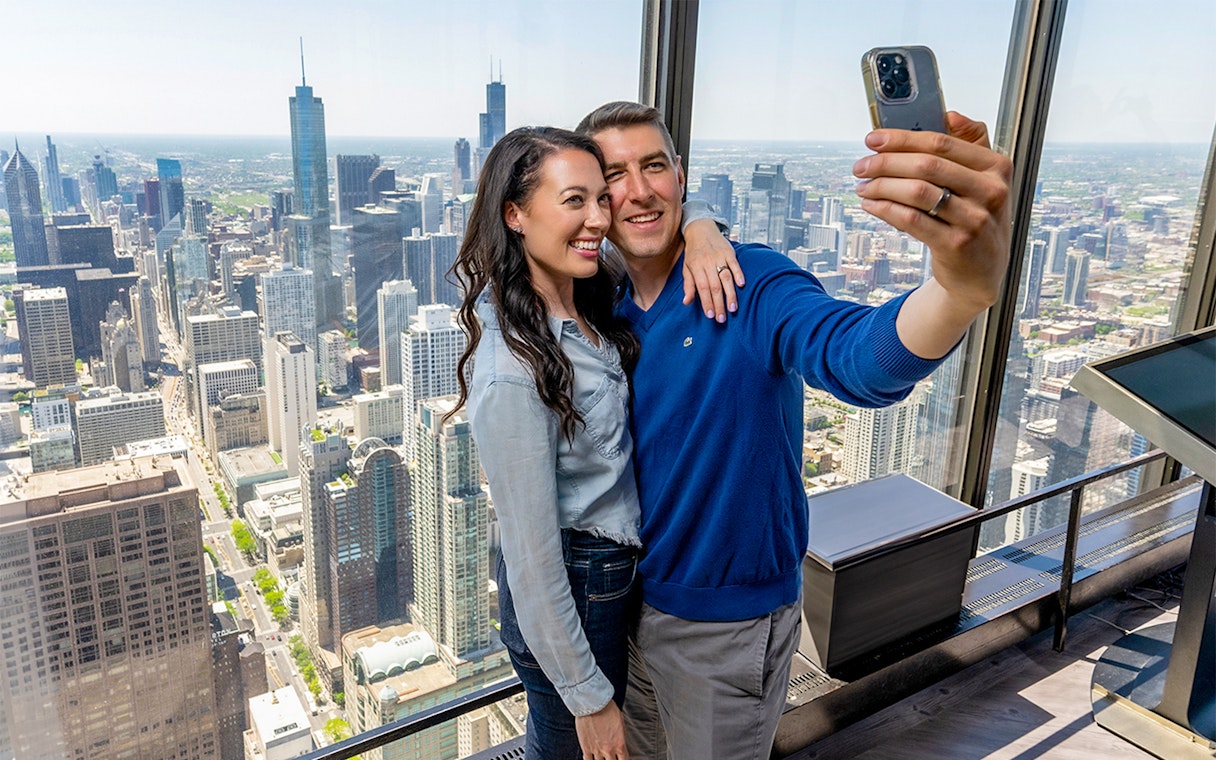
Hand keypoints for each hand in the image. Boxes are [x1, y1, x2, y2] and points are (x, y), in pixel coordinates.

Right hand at [575, 700, 629, 759]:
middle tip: (611, 756)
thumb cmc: (607, 709)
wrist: (593, 704)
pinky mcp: (585, 747)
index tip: (621, 758)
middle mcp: (608, 749)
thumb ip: (621, 737)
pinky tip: (592, 758)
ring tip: (602, 755)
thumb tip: (621, 743)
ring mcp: (596, 750)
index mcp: (619, 744)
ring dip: (601, 759)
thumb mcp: (621, 723)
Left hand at [681, 217, 743, 321]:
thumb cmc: (693, 252)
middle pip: (714, 286)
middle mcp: (707, 262)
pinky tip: (741, 285)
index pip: (702, 288)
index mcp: (696, 267)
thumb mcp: (687, 267)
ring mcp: (719, 256)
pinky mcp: (729, 252)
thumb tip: (687, 302)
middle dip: (718, 304)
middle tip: (722, 318)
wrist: (701, 229)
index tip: (710, 315)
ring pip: (726, 278)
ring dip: (730, 294)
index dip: (706, 302)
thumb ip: (688, 285)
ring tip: (733, 308)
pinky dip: (738, 274)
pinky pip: (735, 264)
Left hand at [853, 111, 1012, 357]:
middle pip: (926, 165)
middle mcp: (991, 191)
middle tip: (860, 165)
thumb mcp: (984, 180)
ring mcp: (975, 219)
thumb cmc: (975, 217)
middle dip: (885, 162)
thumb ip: (972, 143)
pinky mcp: (956, 244)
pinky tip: (870, 205)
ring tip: (862, 186)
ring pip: (916, 192)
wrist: (982, 273)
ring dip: (881, 186)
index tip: (873, 138)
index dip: (902, 138)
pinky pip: (911, 220)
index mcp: (997, 166)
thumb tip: (950, 114)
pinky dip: (885, 209)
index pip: (942, 142)